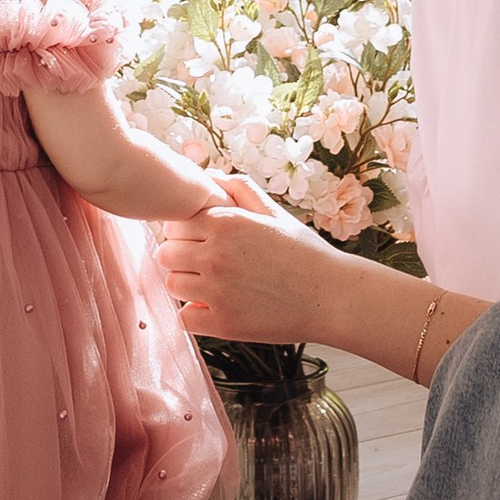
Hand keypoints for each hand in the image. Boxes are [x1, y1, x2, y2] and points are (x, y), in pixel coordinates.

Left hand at [155, 183, 335, 342]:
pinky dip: (196, 315)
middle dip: (182, 257)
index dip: (185, 232)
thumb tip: (207, 175)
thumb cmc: (303, 252)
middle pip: (167, 254)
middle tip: (205, 264)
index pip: (174, 223)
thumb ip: (239, 188)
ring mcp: (217, 291)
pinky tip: (217, 308)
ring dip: (187, 285)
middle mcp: (215, 255)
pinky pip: (186, 318)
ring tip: (212, 286)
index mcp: (224, 222)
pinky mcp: (224, 323)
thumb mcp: (273, 211)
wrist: (332, 296)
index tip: (202, 241)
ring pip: (173, 285)